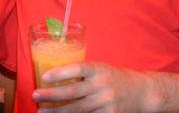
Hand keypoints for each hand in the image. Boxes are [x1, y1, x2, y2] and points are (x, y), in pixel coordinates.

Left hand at [33, 62, 152, 111]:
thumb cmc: (114, 77)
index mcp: (98, 69)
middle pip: (73, 92)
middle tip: (35, 96)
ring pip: (78, 109)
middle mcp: (102, 86)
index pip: (77, 69)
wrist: (143, 92)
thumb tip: (53, 77)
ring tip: (42, 111)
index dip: (60, 73)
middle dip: (52, 95)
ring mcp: (106, 102)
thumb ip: (82, 73)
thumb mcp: (100, 68)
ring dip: (58, 111)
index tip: (44, 77)